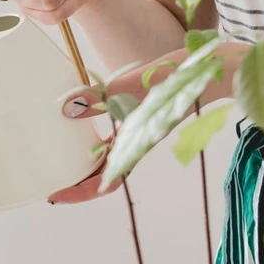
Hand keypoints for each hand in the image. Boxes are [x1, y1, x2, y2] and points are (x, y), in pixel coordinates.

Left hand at [48, 54, 180, 203]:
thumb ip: (102, 95)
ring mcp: (137, 131)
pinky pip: (112, 137)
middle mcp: (136, 142)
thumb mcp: (137, 83)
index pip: (108, 181)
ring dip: (84, 166)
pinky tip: (75, 130)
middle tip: (47, 184)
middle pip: (104, 175)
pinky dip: (92, 141)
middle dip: (76, 184)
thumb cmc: (183, 77)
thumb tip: (67, 107)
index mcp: (138, 143)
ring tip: (56, 164)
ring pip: (107, 158)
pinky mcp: (138, 117)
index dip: (80, 193)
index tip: (54, 197)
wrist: (216, 66)